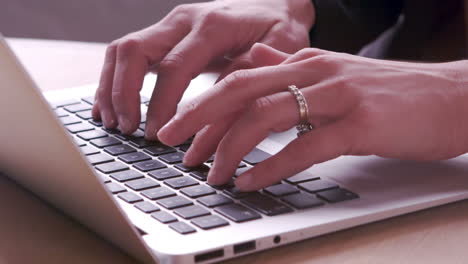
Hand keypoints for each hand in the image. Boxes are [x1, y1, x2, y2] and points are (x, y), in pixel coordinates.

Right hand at [92, 0, 314, 138]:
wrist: (276, 4)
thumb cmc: (279, 28)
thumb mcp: (279, 51)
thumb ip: (249, 76)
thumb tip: (218, 112)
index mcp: (213, 26)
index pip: (174, 67)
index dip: (160, 104)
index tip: (156, 135)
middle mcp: (184, 19)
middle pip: (135, 51)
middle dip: (124, 94)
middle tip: (128, 130)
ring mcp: (171, 24)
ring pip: (123, 49)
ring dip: (112, 87)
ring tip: (115, 123)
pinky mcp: (166, 33)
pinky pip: (128, 52)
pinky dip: (113, 78)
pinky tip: (109, 105)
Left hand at [157, 43, 467, 190]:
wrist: (454, 96)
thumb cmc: (392, 93)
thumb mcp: (334, 75)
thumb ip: (292, 68)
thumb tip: (257, 62)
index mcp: (306, 62)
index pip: (240, 80)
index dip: (204, 106)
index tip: (179, 130)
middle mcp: (315, 71)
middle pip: (241, 89)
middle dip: (200, 119)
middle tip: (174, 146)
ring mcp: (338, 95)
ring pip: (266, 116)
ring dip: (230, 147)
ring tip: (211, 173)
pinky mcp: (361, 123)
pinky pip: (304, 146)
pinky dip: (271, 166)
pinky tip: (251, 181)